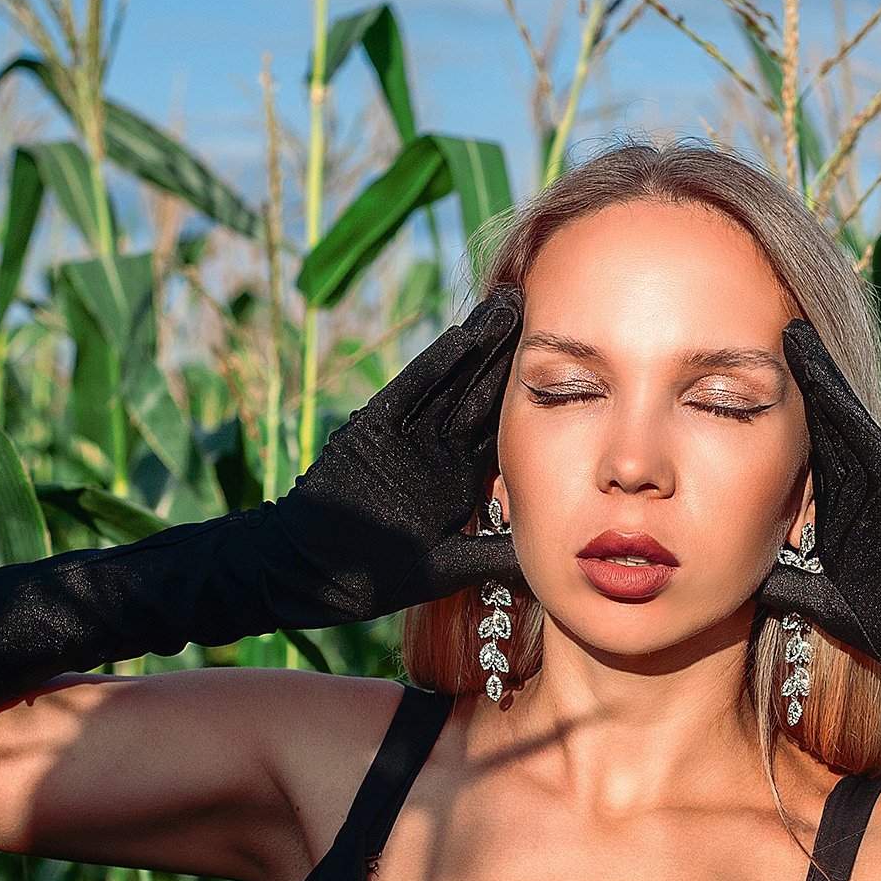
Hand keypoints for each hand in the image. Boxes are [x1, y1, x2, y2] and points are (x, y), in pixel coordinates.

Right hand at [279, 284, 524, 616]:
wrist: (316, 572)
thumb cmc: (378, 575)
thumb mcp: (453, 565)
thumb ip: (497, 554)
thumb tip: (550, 554)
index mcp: (459, 476)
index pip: (501, 425)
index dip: (528, 392)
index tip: (564, 359)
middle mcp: (437, 448)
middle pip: (480, 391)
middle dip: (507, 352)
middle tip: (538, 307)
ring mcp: (406, 434)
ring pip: (451, 381)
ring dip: (479, 344)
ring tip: (508, 305)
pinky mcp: (375, 428)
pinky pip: (411, 392)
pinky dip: (436, 366)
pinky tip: (464, 337)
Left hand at [759, 315, 880, 691]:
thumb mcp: (823, 601)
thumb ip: (787, 583)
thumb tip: (740, 573)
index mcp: (835, 515)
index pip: (792, 460)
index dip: (761, 424)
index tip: (724, 388)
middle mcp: (852, 486)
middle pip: (809, 423)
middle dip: (781, 380)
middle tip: (748, 326)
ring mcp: (874, 475)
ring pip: (829, 409)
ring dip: (805, 365)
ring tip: (774, 320)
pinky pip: (852, 419)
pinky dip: (828, 382)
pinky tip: (801, 346)